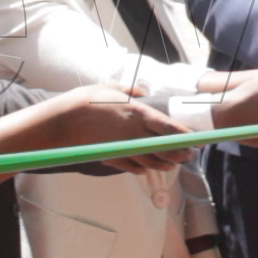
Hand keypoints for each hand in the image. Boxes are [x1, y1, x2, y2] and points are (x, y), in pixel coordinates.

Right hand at [54, 85, 193, 173]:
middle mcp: (134, 133)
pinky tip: (147, 169)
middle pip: (164, 147)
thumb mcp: (109, 88)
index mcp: (137, 113)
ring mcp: (124, 148)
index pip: (168, 127)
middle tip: (189, 155)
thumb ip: (130, 90)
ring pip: (151, 160)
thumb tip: (144, 91)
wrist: (62, 122)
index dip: (184, 135)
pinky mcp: (112, 158)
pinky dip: (142, 169)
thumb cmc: (85, 100)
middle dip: (179, 152)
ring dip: (164, 164)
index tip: (195, 139)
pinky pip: (132, 167)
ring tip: (173, 165)